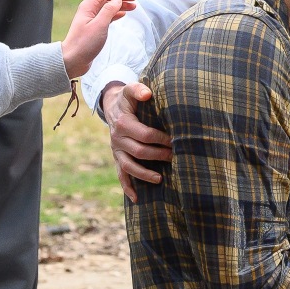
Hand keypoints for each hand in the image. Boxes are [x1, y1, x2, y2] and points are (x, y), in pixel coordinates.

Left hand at [61, 0, 136, 78]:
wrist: (72, 60)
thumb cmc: (84, 44)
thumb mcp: (99, 26)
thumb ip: (109, 10)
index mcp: (88, 6)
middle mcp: (89, 9)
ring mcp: (92, 18)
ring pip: (108, 5)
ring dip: (121, 4)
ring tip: (133, 6)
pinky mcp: (94, 26)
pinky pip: (107, 14)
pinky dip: (117, 12)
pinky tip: (124, 14)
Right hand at [106, 83, 172, 202]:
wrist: (112, 106)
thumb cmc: (128, 99)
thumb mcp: (130, 90)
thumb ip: (138, 89)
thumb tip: (148, 94)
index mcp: (123, 124)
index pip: (145, 135)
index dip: (161, 139)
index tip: (176, 141)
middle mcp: (117, 139)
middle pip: (140, 152)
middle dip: (159, 156)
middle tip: (176, 158)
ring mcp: (116, 150)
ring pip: (129, 166)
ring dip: (145, 174)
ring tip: (161, 179)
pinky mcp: (116, 158)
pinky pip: (120, 174)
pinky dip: (127, 187)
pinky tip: (136, 199)